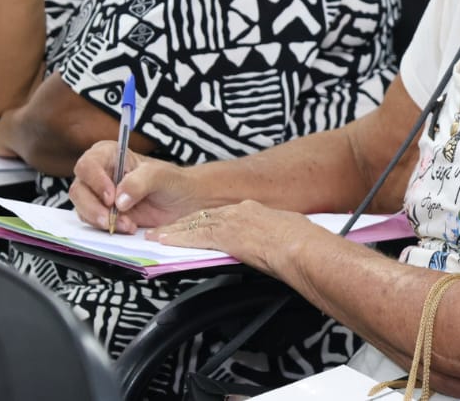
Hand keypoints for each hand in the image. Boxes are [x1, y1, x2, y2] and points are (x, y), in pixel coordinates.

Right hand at [69, 140, 193, 233]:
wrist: (183, 202)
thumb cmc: (172, 181)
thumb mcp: (161, 176)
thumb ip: (140, 182)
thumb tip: (119, 200)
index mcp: (110, 154)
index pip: (88, 164)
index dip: (95, 181)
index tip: (111, 198)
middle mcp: (99, 173)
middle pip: (79, 189)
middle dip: (93, 207)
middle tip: (112, 220)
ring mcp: (98, 195)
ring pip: (82, 208)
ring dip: (101, 220)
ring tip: (128, 224)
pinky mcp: (102, 214)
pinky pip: (93, 222)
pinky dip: (107, 228)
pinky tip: (128, 227)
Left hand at [152, 200, 319, 275]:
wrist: (302, 247)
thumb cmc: (302, 244)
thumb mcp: (287, 235)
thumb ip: (273, 238)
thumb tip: (273, 247)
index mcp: (255, 212)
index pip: (222, 216)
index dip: (204, 221)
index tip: (194, 225)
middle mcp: (240, 212)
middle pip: (204, 217)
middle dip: (182, 224)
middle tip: (165, 229)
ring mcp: (232, 222)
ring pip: (194, 224)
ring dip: (174, 231)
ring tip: (157, 235)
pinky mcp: (226, 235)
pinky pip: (195, 236)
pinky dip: (178, 238)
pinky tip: (166, 242)